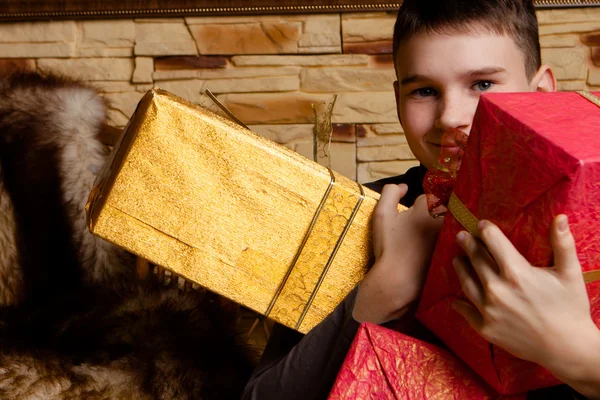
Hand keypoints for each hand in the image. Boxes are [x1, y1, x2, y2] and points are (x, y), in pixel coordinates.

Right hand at [353, 184, 442, 323]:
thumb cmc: (389, 246)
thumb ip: (390, 192)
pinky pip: (456, 238)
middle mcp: (445, 218)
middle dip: (435, 213)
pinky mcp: (456, 250)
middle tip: (420, 226)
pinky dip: (450, 239)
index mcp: (429, 207)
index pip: (429, 195)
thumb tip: (404, 186)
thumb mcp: (382, 214)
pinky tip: (434, 249)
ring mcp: (453, 235)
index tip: (413, 213)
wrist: (399, 279)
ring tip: (427, 238)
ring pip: (452, 222)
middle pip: (445, 207)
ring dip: (444, 225)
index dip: (420, 204)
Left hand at [453, 215, 599, 397]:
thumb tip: (560, 216)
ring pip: (466, 282)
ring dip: (460, 268)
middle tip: (461, 236)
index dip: (485, 231)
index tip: (480, 225)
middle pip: (476, 260)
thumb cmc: (570, 308)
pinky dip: (459, 303)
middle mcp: (497, 289)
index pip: (493, 242)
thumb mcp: (570, 273)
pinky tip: (455, 299)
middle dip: (468, 245)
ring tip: (457, 260)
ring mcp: (489, 309)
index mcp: (516, 272)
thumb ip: (562, 244)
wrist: (568, 349)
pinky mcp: (485, 328)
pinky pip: (466, 311)